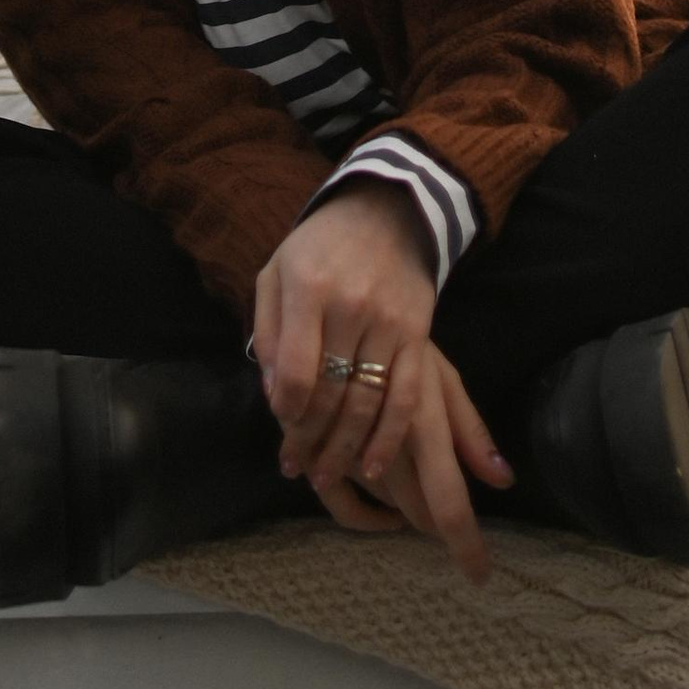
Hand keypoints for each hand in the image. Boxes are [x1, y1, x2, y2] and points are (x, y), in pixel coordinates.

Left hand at [251, 185, 512, 585]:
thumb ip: (269, 332)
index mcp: (309, 289)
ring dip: (347, 449)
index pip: (299, 370)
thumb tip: (276, 397)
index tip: (282, 433)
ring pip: (369, 401)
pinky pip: (407, 395)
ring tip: (326, 477)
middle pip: (333, 393)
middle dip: (313, 441)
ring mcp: (389, 321)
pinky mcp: (418, 333)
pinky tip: (375, 466)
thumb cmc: (317, 247)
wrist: (386, 211)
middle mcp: (351, 306)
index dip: (289, 412)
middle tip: (300, 471)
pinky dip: (390, 436)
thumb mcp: (275, 273)